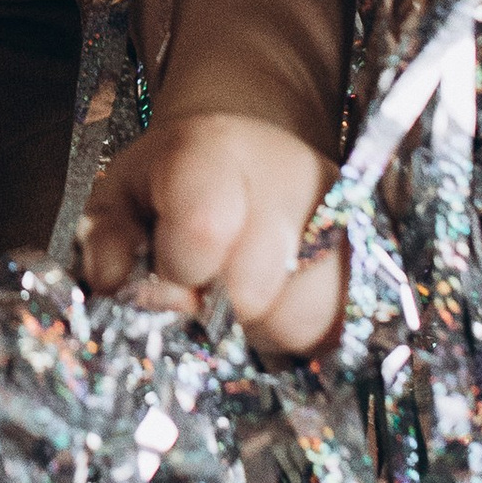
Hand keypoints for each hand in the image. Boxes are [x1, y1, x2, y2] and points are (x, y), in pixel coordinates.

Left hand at [83, 109, 341, 357]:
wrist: (248, 154)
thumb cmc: (171, 186)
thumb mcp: (119, 197)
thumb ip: (106, 241)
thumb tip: (116, 284)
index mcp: (213, 150)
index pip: (203, 229)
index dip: (178, 271)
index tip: (171, 270)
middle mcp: (290, 174)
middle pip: (256, 287)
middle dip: (218, 311)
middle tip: (205, 290)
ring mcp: (343, 214)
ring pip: (304, 317)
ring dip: (263, 327)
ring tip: (243, 295)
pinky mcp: (375, 253)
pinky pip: (342, 327)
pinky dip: (302, 332)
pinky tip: (280, 302)